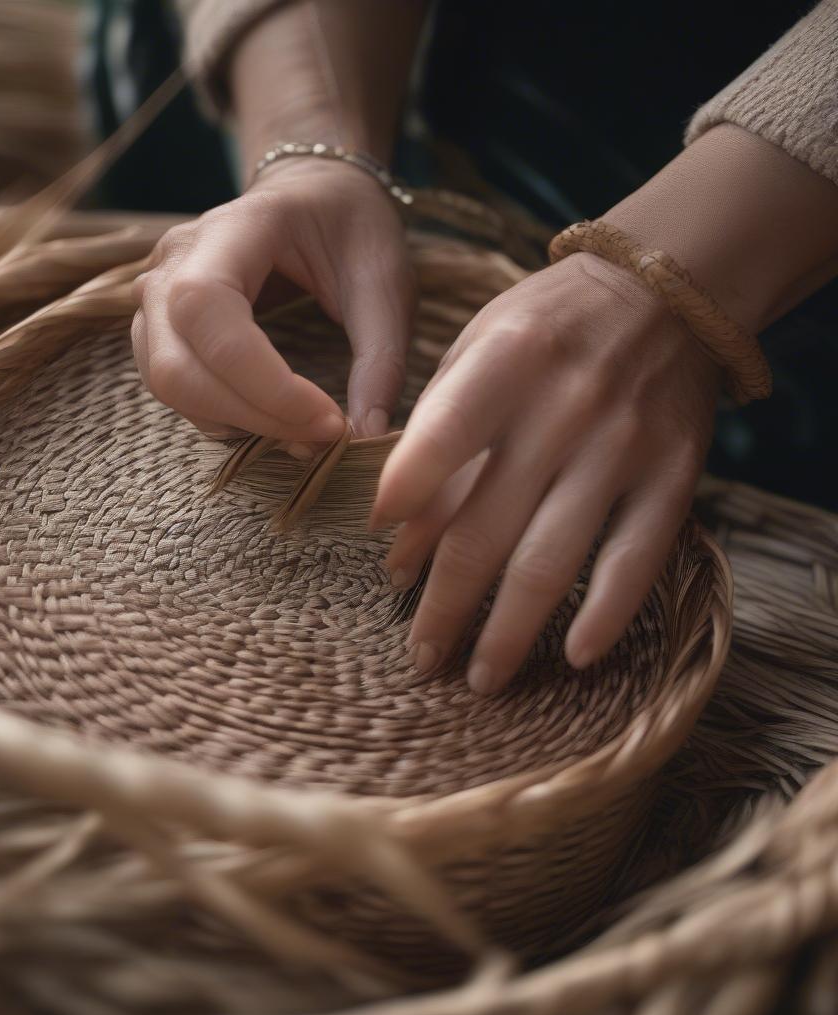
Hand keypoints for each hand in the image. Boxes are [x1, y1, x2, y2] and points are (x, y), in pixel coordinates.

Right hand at [131, 159, 414, 442]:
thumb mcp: (386, 282)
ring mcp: (155, 296)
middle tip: (322, 437)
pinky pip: (174, 388)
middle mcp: (173, 262)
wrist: (314, 195)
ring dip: (237, 423)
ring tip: (303, 431)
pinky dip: (222, 417)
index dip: (263, 383)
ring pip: (169, 384)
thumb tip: (368, 435)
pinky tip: (272, 418)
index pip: (208, 310)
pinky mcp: (159, 329)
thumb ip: (381, 358)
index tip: (330, 420)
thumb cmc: (351, 227)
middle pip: (176, 364)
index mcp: (231, 228)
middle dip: (253, 416)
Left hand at [372, 252, 721, 693]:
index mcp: (504, 362)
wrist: (663, 291)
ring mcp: (622, 446)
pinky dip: (606, 614)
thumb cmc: (545, 326)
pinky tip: (574, 658)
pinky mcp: (673, 476)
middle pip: (486, 529)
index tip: (385, 567)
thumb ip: (435, 428)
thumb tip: (394, 527)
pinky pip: (637, 559)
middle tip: (421, 657)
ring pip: (552, 560)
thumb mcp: (478, 345)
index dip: (407, 505)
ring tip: (479, 678)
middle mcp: (562, 408)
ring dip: (509, 631)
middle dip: (445, 606)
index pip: (442, 440)